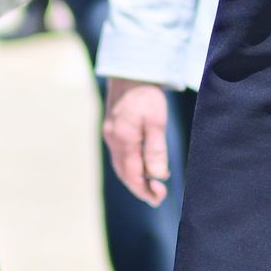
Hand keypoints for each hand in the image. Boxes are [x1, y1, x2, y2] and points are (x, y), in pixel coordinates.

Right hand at [104, 77, 176, 204]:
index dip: (146, 190)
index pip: (133, 175)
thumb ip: (156, 149)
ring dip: (135, 180)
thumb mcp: (156, 121)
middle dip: (140, 189)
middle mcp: (113, 141)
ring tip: (152, 187)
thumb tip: (158, 176)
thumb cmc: (146, 95)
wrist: (130, 71)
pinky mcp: (112, 130)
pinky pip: (120, 156)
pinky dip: (131, 167)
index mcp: (124, 140)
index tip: (160, 198)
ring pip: (121, 166)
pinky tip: (142, 168)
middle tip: (157, 198)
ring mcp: (110, 135)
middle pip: (125, 174)